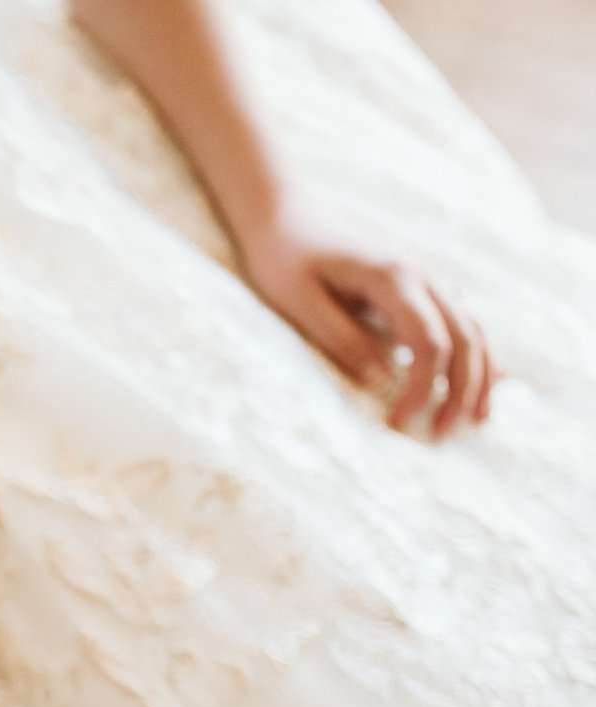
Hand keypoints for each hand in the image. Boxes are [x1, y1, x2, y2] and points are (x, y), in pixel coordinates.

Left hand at [238, 209, 492, 437]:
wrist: (285, 212)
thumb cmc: (284, 256)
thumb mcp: (301, 302)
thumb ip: (342, 340)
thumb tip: (382, 382)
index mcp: (394, 277)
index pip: (429, 342)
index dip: (423, 388)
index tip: (400, 424)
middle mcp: (422, 274)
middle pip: (465, 337)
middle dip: (461, 390)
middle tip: (442, 435)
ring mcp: (426, 276)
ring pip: (472, 328)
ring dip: (479, 374)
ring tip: (475, 419)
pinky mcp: (420, 283)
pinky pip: (460, 319)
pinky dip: (474, 353)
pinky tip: (482, 381)